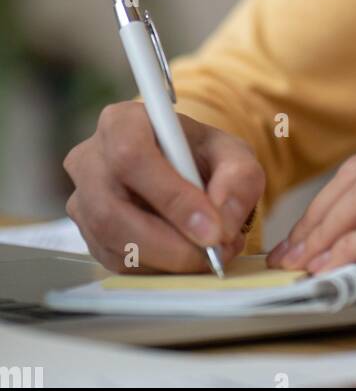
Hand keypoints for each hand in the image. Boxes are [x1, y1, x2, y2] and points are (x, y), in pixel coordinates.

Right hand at [63, 101, 264, 272]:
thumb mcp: (233, 154)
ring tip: (208, 255)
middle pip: (111, 209)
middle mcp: (90, 158)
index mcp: (122, 122)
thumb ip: (239, 179)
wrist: (182, 168)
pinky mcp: (87, 233)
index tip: (212, 228)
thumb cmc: (201, 155)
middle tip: (213, 254)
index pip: (131, 156)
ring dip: (165, 260)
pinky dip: (155, 268)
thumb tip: (224, 221)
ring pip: (111, 242)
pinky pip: (114, 261)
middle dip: (167, 243)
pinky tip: (184, 257)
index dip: (170, 197)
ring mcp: (82, 198)